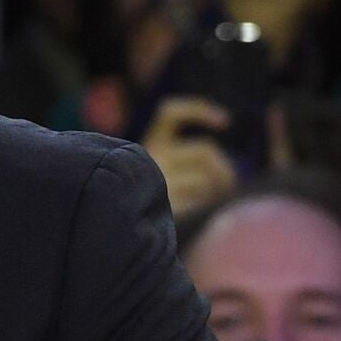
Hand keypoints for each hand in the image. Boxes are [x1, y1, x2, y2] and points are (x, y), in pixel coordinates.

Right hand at [142, 97, 238, 217]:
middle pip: (205, 152)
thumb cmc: (139, 200)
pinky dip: (204, 208)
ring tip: (213, 204)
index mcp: (149, 145)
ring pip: (204, 179)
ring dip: (217, 191)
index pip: (171, 113)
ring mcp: (158, 182)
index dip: (199, 111)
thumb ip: (182, 163)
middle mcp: (151, 158)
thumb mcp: (156, 172)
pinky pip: (197, 203)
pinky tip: (197, 215)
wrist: (112, 229)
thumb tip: (227, 172)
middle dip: (224, 169)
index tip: (225, 122)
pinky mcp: (164, 206)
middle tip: (229, 186)